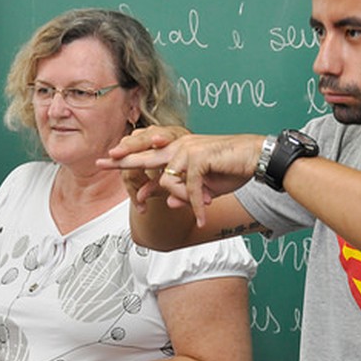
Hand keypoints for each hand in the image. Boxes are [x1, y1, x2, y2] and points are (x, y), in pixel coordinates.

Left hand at [110, 132, 263, 226]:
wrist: (257, 157)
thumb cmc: (232, 169)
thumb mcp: (204, 187)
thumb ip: (184, 193)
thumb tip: (169, 203)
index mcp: (179, 150)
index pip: (149, 153)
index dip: (129, 156)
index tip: (109, 158)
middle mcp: (180, 146)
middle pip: (145, 156)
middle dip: (123, 161)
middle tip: (103, 161)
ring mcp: (188, 149)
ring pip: (169, 181)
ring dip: (186, 199)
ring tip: (203, 207)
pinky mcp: (199, 157)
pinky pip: (189, 188)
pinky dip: (197, 203)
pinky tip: (204, 214)